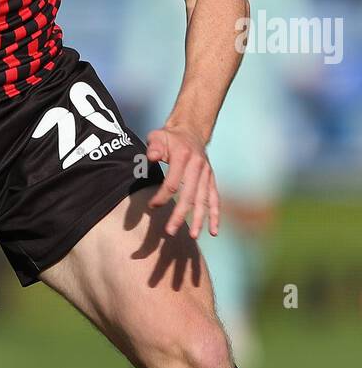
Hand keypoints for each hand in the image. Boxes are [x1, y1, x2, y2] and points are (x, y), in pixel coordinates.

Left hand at [146, 124, 219, 238]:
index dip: (162, 196)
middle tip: (170, 231)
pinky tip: (214, 231)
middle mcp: (198, 167)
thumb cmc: (169, 137)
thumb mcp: (158, 136)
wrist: (191, 131)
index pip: (173, 182)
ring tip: (194, 236)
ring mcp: (207, 174)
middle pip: (190, 195)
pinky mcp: (211, 180)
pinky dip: (216, 215)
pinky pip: (215, 199)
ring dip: (200, 219)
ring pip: (204, 200)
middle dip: (180, 215)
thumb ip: (154, 147)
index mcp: (184, 157)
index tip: (151, 206)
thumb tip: (152, 157)